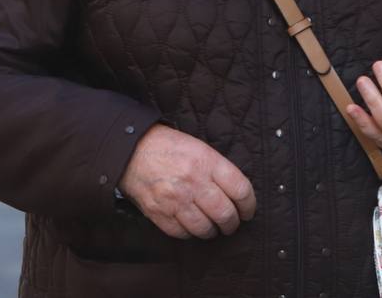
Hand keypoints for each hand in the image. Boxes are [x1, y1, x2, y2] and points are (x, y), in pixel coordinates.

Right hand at [119, 125, 255, 239]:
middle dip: (232, 223)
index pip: (240, 190)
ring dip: (212, 231)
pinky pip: (182, 233)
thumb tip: (237, 196)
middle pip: (225, 214)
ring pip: (205, 228)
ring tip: (211, 226)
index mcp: (206, 162)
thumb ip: (218, 170)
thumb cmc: (168, 147)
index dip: (249, 206)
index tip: (248, 211)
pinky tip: (190, 224)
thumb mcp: (199, 147)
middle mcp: (192, 181)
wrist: (131, 149)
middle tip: (231, 223)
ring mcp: (174, 199)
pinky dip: (189, 233)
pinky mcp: (158, 212)